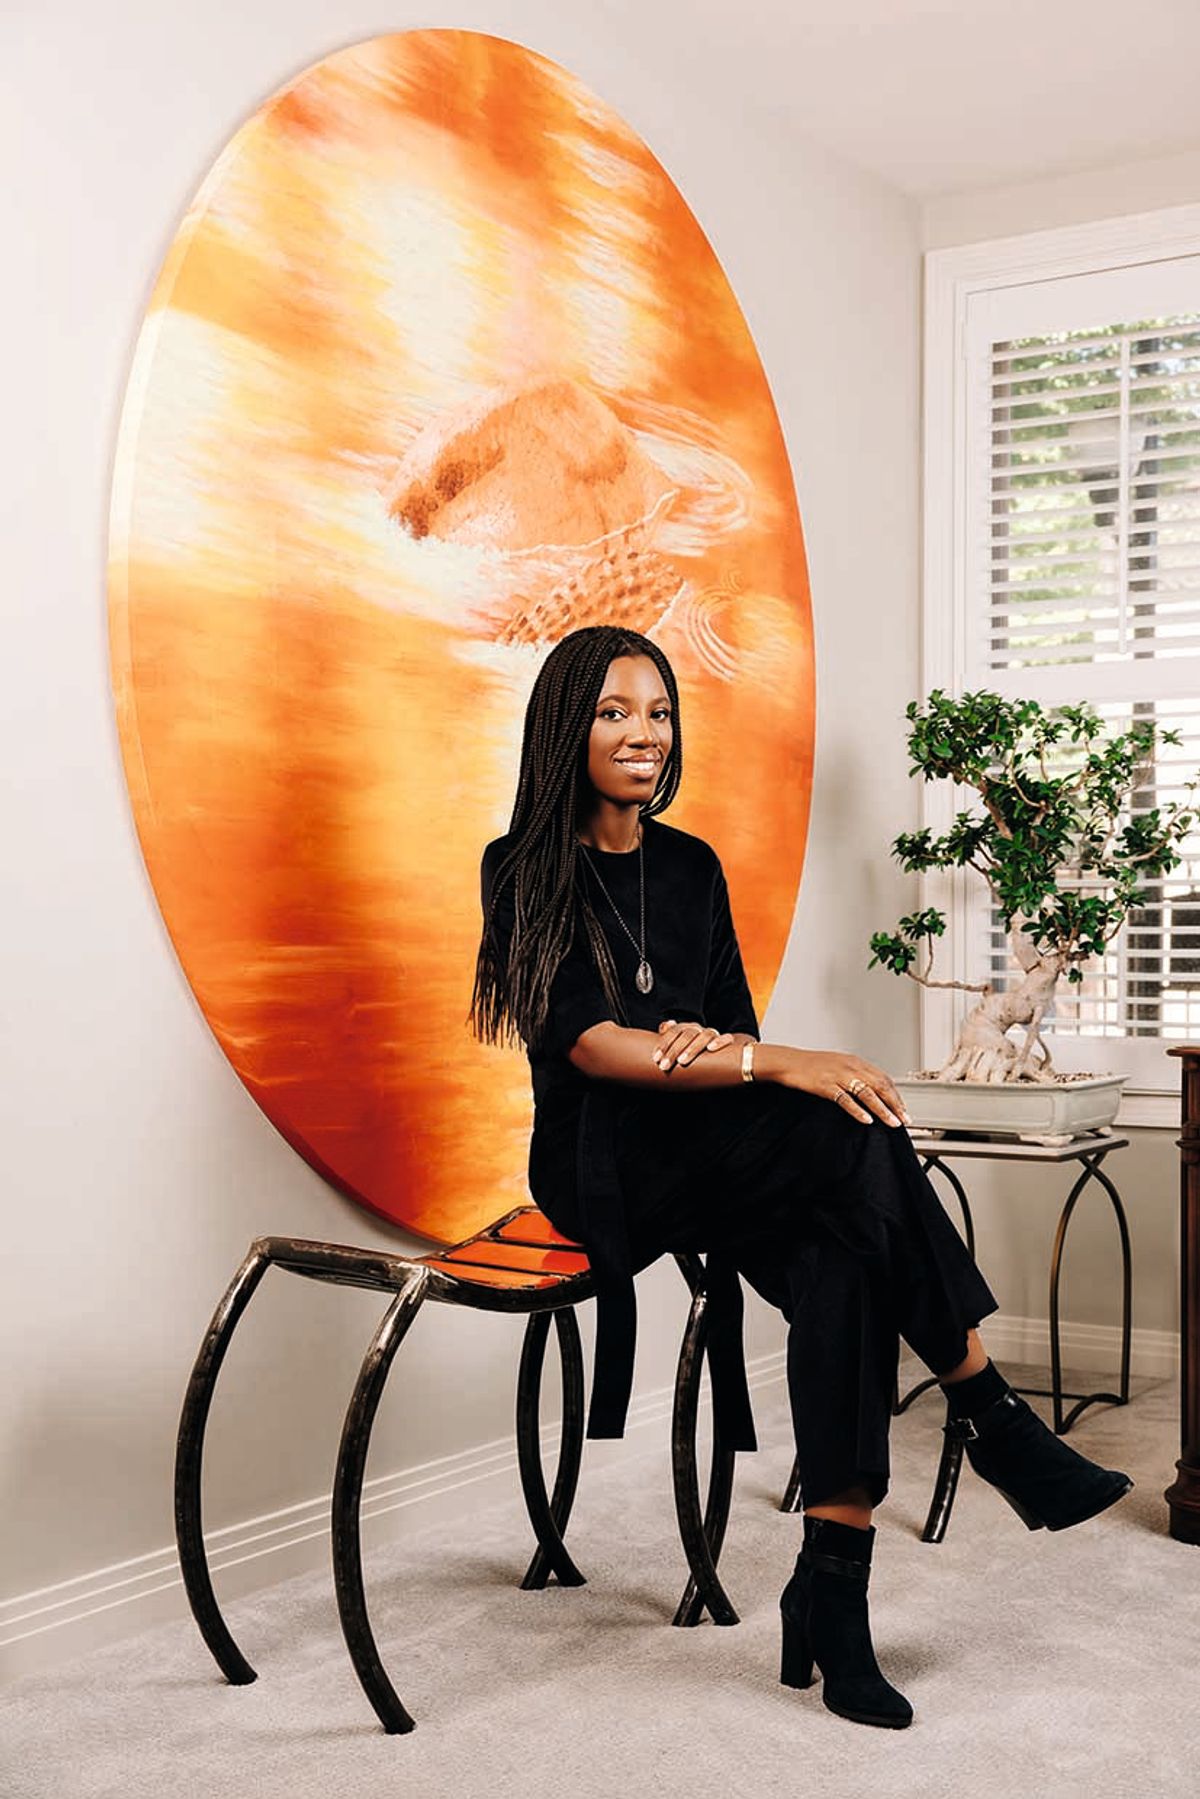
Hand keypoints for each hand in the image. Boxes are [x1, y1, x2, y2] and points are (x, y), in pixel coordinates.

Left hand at [651, 1017, 733, 1072]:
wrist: (722, 1052)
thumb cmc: (694, 1051)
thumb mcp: (680, 1046)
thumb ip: (670, 1035)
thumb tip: (664, 1026)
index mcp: (687, 1029)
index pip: (674, 1031)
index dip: (664, 1044)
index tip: (656, 1058)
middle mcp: (700, 1029)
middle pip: (687, 1035)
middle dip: (674, 1051)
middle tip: (664, 1066)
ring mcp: (714, 1034)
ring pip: (704, 1036)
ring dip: (692, 1048)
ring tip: (682, 1062)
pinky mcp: (729, 1041)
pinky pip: (726, 1038)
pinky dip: (719, 1041)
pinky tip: (710, 1049)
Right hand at [776, 1048, 911, 1127]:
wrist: (789, 1062)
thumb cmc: (812, 1065)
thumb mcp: (839, 1064)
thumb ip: (856, 1074)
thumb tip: (873, 1088)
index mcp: (856, 1062)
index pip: (883, 1078)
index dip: (896, 1095)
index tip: (903, 1108)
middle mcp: (850, 1067)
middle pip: (880, 1086)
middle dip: (895, 1104)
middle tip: (905, 1119)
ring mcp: (839, 1076)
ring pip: (867, 1094)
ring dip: (883, 1110)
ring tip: (893, 1122)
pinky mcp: (826, 1086)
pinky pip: (846, 1100)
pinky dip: (858, 1111)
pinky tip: (867, 1119)